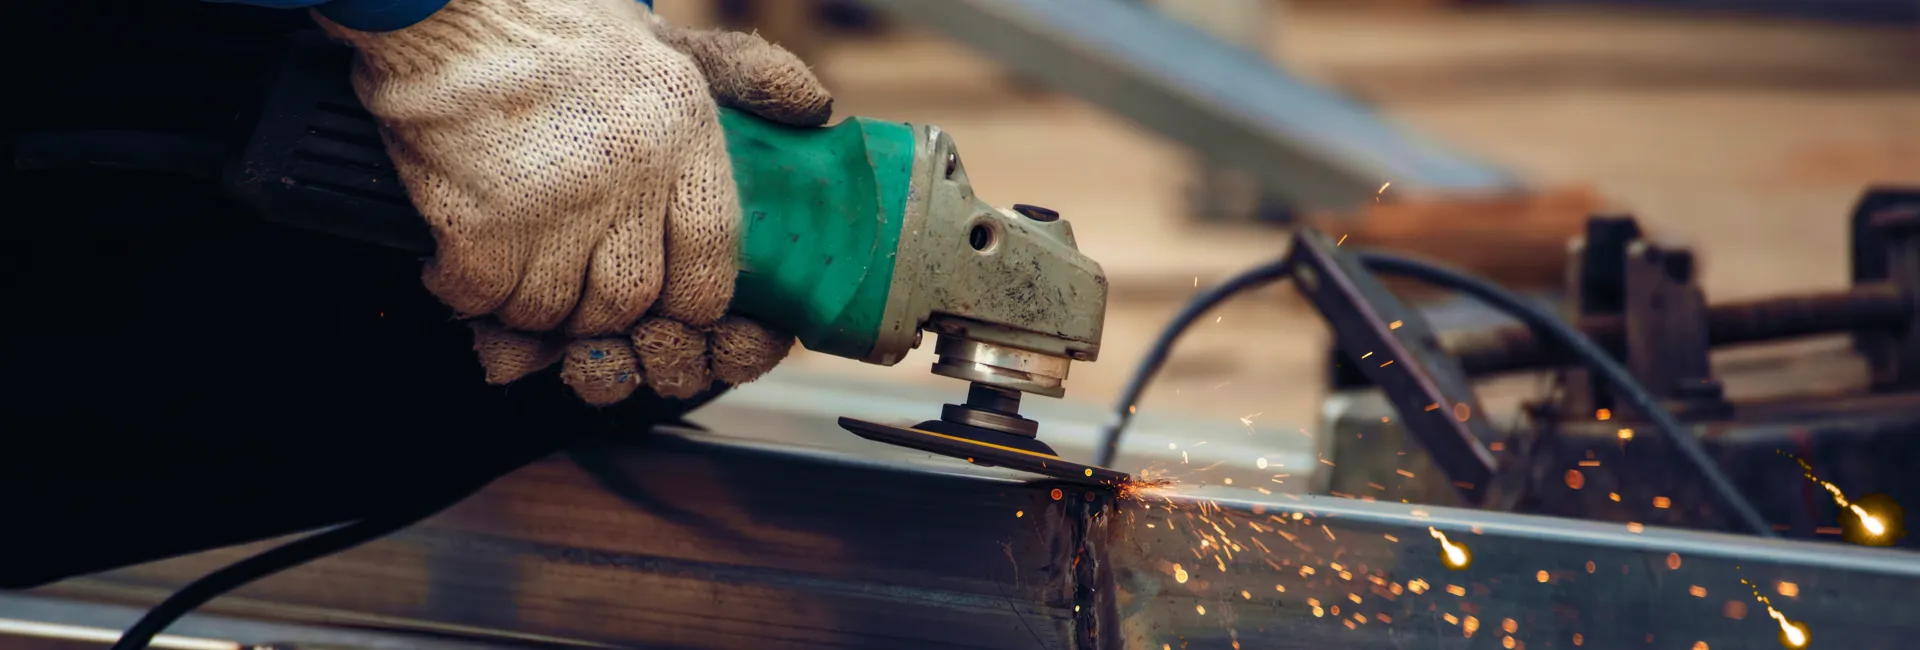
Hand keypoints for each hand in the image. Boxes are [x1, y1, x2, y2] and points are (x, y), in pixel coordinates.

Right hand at [319, 0, 831, 403]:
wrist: (438, 2)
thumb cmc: (549, 21)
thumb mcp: (662, 39)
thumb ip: (743, 74)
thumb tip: (814, 110)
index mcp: (682, 131)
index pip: (713, 259)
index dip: (689, 298)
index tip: (664, 300)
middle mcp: (630, 173)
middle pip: (634, 299)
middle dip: (604, 308)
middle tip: (572, 280)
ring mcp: (555, 205)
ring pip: (560, 310)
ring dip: (534, 303)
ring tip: (515, 263)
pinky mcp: (481, 225)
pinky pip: (487, 300)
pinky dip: (470, 292)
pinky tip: (460, 256)